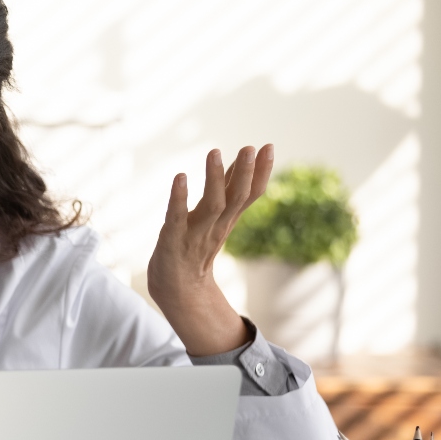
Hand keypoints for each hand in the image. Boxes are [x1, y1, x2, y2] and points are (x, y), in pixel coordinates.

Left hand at [146, 144, 273, 355]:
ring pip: (211, 206)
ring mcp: (194, 234)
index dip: (261, 173)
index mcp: (227, 220)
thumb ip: (225, 191)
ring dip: (214, 179)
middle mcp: (215, 226)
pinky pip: (176, 218)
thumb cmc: (194, 249)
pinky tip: (180, 177)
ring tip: (214, 152)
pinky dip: (178, 198)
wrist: (178, 292)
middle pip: (236, 199)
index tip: (269, 147)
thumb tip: (238, 163)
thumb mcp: (214, 218)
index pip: (249, 195)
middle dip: (245, 173)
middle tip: (250, 148)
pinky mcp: (171, 241)